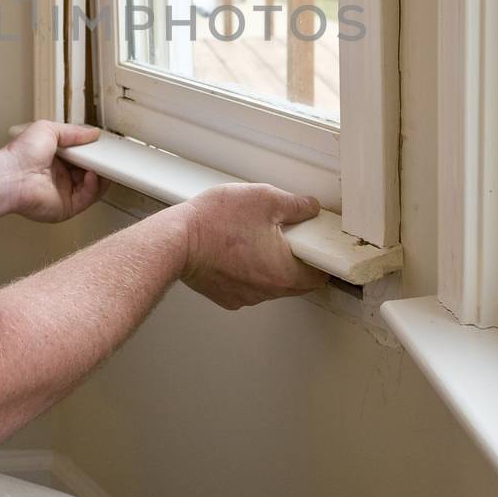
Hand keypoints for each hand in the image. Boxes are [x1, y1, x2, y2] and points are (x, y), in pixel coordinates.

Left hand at [0, 121, 103, 223]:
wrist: (11, 175)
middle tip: (107, 154)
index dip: (92, 152)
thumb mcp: (49, 130)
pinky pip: (87, 198)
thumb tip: (92, 132)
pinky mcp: (66, 207)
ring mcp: (63, 193)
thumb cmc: (20, 154)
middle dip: (99, 163)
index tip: (102, 145)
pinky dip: (94, 187)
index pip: (80, 156)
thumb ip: (73, 131)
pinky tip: (92, 175)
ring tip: (103, 164)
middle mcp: (59, 177)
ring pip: (92, 187)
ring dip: (100, 175)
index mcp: (54, 159)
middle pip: (89, 172)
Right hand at [176, 184, 328, 308]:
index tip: (316, 245)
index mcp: (284, 272)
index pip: (319, 276)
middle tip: (286, 236)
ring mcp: (245, 297)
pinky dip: (247, 272)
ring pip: (270, 284)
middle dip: (296, 261)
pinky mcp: (226, 297)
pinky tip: (237, 251)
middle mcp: (267, 291)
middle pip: (296, 282)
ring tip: (255, 239)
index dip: (320, 258)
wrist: (177, 241)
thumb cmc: (216, 223)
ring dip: (270, 266)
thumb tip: (310, 208)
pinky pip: (247, 286)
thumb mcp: (264, 199)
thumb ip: (295, 205)